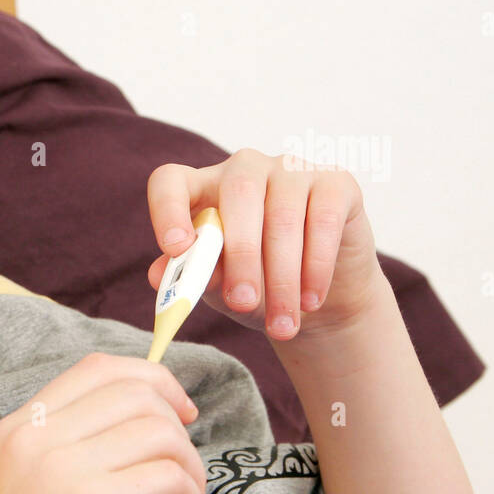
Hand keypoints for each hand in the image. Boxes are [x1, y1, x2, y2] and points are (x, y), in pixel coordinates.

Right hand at [0, 352, 205, 493]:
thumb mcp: (36, 491)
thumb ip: (73, 445)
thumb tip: (153, 406)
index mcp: (15, 430)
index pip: (97, 369)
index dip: (152, 381)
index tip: (180, 416)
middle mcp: (30, 439)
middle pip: (137, 393)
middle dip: (178, 431)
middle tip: (181, 479)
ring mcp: (57, 471)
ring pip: (160, 432)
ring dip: (189, 471)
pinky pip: (169, 475)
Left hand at [145, 148, 384, 341]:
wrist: (316, 299)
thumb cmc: (255, 287)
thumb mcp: (218, 287)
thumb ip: (191, 275)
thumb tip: (157, 273)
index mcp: (202, 190)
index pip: (170, 181)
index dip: (168, 209)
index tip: (175, 249)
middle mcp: (244, 170)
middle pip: (237, 196)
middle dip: (241, 256)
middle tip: (243, 302)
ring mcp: (291, 170)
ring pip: (284, 216)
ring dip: (283, 278)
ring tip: (282, 324)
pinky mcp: (336, 182)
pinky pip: (323, 220)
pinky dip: (317, 267)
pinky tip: (311, 300)